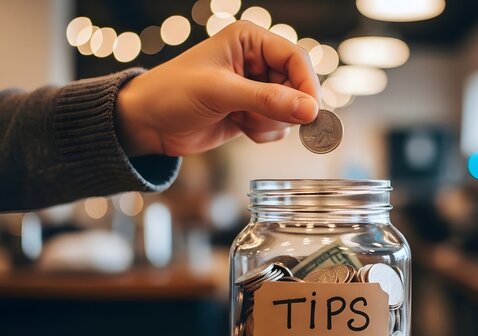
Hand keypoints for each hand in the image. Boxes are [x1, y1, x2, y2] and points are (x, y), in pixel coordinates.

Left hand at [115, 21, 320, 156]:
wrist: (147, 124)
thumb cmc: (173, 94)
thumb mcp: (220, 92)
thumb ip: (267, 100)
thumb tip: (311, 111)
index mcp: (250, 41)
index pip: (295, 58)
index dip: (307, 86)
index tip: (311, 113)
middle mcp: (257, 62)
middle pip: (298, 86)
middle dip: (285, 109)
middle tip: (261, 120)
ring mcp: (256, 89)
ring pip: (290, 110)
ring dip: (270, 122)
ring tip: (240, 120)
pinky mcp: (253, 112)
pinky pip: (278, 126)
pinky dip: (264, 133)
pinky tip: (239, 126)